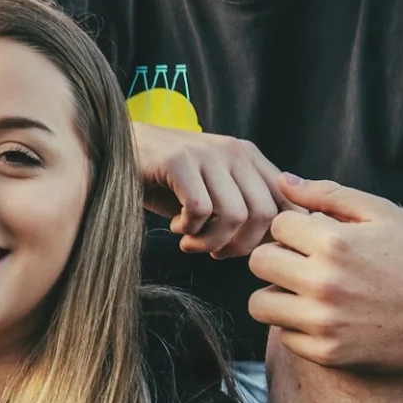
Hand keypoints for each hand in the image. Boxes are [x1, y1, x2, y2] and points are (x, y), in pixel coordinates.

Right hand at [130, 122, 286, 257]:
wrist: (115, 151)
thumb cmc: (164, 181)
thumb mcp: (212, 191)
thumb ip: (243, 205)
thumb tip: (275, 243)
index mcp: (248, 156)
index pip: (286, 201)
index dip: (273, 236)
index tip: (244, 250)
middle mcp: (234, 150)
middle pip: (264, 214)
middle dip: (240, 246)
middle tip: (214, 252)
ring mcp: (207, 152)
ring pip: (234, 215)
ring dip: (211, 241)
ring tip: (192, 243)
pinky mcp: (179, 160)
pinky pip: (201, 209)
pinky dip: (189, 230)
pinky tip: (176, 227)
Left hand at [246, 176, 402, 370]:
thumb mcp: (385, 214)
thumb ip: (329, 195)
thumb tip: (284, 182)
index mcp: (335, 243)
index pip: (277, 227)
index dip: (296, 229)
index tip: (316, 239)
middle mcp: (324, 283)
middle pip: (259, 263)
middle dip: (278, 259)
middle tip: (305, 264)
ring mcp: (324, 322)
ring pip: (260, 305)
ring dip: (278, 296)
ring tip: (307, 292)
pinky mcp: (329, 354)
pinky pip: (285, 337)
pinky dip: (298, 327)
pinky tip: (326, 318)